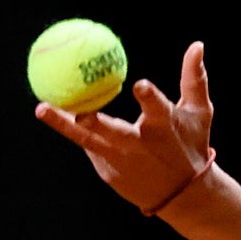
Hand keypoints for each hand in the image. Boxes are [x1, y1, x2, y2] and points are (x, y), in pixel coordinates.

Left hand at [35, 41, 214, 214]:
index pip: (158, 110)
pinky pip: (90, 146)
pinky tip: (62, 116)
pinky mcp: (109, 173)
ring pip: (88, 140)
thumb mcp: (199, 113)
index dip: (149, 99)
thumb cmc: (191, 144)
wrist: (183, 194)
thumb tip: (197, 45)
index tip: (140, 85)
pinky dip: (77, 130)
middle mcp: (141, 146)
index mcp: (165, 128)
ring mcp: (122, 162)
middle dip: (96, 122)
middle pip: (114, 132)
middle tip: (80, 111)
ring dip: (64, 124)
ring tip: (42, 108)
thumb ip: (194, 79)